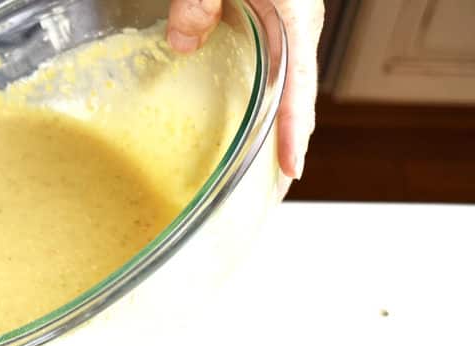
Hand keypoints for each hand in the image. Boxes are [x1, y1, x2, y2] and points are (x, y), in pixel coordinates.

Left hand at [166, 0, 323, 180]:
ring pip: (288, 90)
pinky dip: (267, 105)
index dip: (293, 131)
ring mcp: (288, 29)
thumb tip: (182, 44)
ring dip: (279, 130)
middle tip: (274, 190)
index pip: (298, 85)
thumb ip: (199, 3)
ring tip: (264, 171)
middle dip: (290, 145)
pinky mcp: (274, 26)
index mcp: (295, 18)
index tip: (291, 168)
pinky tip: (251, 123)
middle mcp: (298, 28)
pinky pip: (273, 73)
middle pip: (298, 98)